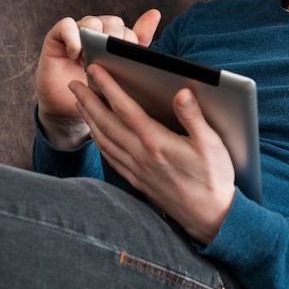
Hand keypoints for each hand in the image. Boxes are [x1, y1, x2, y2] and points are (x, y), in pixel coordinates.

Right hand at [35, 9, 161, 148]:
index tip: (127, 60)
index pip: (127, 31)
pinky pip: (66, 25)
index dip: (129, 43)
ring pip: (92, 21)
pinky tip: (76, 52)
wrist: (69, 108)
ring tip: (93, 56)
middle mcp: (97, 32)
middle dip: (115, 39)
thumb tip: (156, 12)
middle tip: (111, 59)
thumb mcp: (122, 73)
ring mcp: (77, 34)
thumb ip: (138, 45)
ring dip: (96, 37)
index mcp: (115, 39)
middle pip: (112, 22)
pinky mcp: (57, 37)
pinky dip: (73, 36)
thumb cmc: (98, 89)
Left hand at [69, 64, 235, 243]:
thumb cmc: (214, 178)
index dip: (108, 87)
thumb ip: (194, 116)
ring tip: (79, 102)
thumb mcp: (212, 144)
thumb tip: (182, 92)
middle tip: (74, 82)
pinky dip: (98, 140)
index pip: (125, 108)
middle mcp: (140, 155)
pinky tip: (96, 134)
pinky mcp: (137, 180)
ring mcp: (136, 170)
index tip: (95, 70)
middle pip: (106, 123)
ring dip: (88, 119)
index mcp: (156, 142)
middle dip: (87, 100)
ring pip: (103, 139)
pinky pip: (110, 156)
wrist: (210, 218)